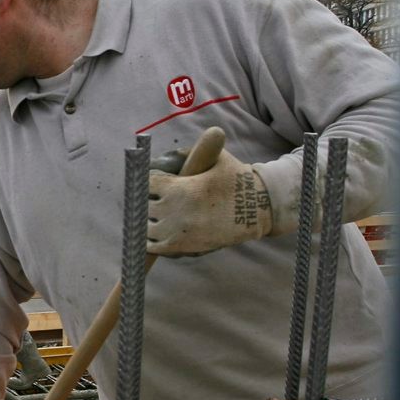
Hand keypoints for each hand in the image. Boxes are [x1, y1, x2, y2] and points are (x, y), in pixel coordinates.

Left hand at [147, 133, 271, 256]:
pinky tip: (155, 233)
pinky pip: (153, 246)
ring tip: (153, 216)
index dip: (147, 181)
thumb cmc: (237, 181)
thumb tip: (172, 154)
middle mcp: (173, 210)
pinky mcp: (181, 247)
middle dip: (145, 201)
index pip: (145, 183)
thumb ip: (192, 152)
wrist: (257, 210)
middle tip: (151, 200)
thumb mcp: (217, 159)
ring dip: (146, 221)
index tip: (151, 182)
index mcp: (178, 187)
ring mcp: (176, 230)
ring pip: (144, 227)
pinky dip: (150, 240)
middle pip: (142, 205)